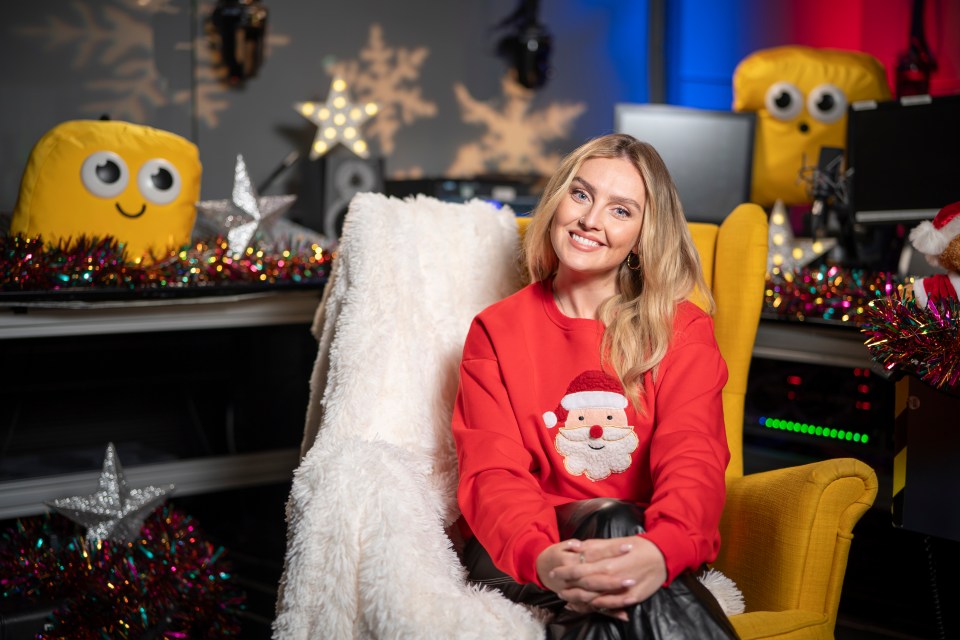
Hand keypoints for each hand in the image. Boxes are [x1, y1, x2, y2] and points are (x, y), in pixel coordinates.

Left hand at [539, 535, 666, 615]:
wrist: (663, 555)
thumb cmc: (638, 545)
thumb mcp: (615, 541)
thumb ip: (594, 546)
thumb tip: (575, 546)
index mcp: (607, 561)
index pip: (580, 569)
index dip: (565, 571)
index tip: (554, 572)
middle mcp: (613, 577)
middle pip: (585, 585)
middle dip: (569, 587)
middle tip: (557, 588)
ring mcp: (622, 589)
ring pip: (596, 597)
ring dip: (580, 599)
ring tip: (568, 598)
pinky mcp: (632, 598)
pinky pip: (612, 605)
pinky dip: (599, 606)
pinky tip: (590, 605)